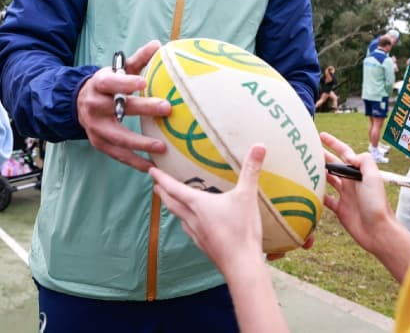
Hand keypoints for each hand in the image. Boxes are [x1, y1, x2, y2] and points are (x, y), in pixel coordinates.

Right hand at [77, 40, 170, 171]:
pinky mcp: (99, 143)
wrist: (78, 103)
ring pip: (118, 137)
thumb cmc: (108, 85)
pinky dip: (134, 161)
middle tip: (166, 108)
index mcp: (100, 84)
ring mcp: (95, 127)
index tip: (143, 82)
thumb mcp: (118, 69)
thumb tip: (158, 44)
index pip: (111, 82)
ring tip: (162, 147)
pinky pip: (117, 155)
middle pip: (118, 108)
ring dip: (140, 143)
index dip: (125, 82)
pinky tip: (152, 167)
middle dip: (143, 109)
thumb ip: (138, 60)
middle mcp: (94, 106)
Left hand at [151, 144, 267, 276]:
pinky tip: (192, 225)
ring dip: (173, 208)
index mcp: (198, 204)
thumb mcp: (247, 196)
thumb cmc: (241, 230)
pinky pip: (189, 230)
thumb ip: (251, 170)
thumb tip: (259, 146)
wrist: (241, 265)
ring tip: (172, 203)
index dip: (161, 178)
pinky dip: (186, 222)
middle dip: (163, 193)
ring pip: (179, 218)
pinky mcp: (204, 246)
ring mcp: (197, 234)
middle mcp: (193, 219)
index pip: (174, 188)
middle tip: (156, 185)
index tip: (150, 170)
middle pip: (172, 203)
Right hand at [322, 131, 409, 282]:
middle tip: (307, 150)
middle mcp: (352, 182)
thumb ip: (363, 162)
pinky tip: (308, 190)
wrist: (378, 231)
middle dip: (322, 156)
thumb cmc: (377, 204)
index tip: (321, 135)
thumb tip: (348, 155)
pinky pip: (326, 199)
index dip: (333, 143)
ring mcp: (345, 195)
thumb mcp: (374, 177)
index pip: (344, 153)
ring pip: (328, 180)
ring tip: (304, 167)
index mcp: (359, 173)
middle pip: (334, 165)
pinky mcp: (340, 209)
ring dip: (318, 173)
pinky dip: (317, 194)